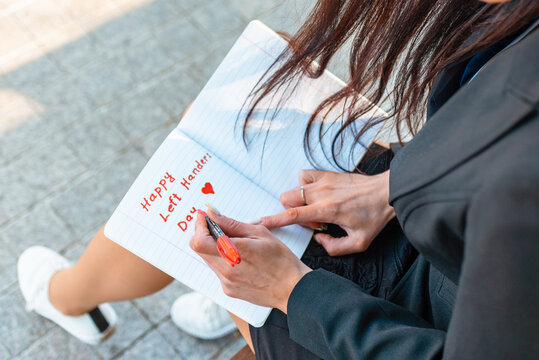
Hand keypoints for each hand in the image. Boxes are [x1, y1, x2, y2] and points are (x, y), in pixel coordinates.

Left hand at [190, 210, 310, 312]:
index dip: (198, 226)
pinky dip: (222, 260)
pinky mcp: (228, 290)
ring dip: (213, 247)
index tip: (204, 217)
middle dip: (204, 234)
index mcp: (234, 252)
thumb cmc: (281, 260)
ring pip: (207, 259)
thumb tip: (213, 214)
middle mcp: (226, 270)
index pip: (199, 241)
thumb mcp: (260, 234)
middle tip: (217, 226)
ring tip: (233, 243)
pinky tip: (240, 259)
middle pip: (199, 249)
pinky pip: (217, 271)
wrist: (292, 289)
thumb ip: (232, 224)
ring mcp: (226, 282)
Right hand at [260, 170, 394, 255]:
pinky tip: (317, 193)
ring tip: (316, 208)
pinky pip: (304, 175)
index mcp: (327, 211)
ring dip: (299, 200)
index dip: (274, 220)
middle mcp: (322, 193)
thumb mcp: (359, 242)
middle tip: (311, 220)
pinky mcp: (328, 173)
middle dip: (291, 211)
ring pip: (294, 188)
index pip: (293, 215)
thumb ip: (335, 247)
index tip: (262, 223)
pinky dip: (305, 185)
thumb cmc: (375, 216)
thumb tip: (320, 238)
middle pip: (287, 199)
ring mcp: (324, 181)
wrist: (387, 192)